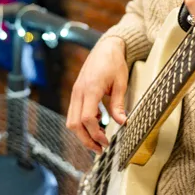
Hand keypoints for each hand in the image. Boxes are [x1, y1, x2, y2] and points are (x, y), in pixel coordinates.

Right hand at [66, 36, 128, 152]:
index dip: (95, 134)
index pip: (86, 119)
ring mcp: (76, 92)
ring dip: (83, 133)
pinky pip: (74, 112)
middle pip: (74, 123)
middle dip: (86, 139)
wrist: (105, 47)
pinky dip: (83, 123)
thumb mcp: (121, 83)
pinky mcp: (77, 92)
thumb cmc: (114, 62)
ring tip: (99, 140)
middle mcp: (79, 91)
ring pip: (71, 120)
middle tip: (101, 148)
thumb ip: (119, 104)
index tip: (107, 142)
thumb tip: (122, 123)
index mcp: (90, 89)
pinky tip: (98, 123)